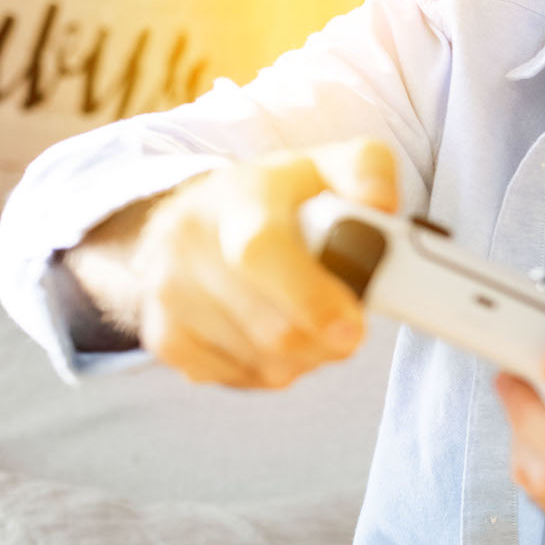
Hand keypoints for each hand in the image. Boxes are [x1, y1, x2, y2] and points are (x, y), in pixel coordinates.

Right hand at [73, 138, 397, 388]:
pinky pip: (238, 378)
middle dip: (327, 341)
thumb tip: (381, 203)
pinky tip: (275, 336)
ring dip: (306, 357)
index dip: (310, 298)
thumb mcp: (328, 166)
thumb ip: (367, 171)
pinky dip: (270, 370)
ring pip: (261, 363)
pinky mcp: (163, 337)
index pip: (261, 251)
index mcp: (236, 196)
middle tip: (350, 330)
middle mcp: (189, 242)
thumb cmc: (279, 198)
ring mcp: (168, 293)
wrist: (198, 217)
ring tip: (312, 325)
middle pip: (270, 328)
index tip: (352, 325)